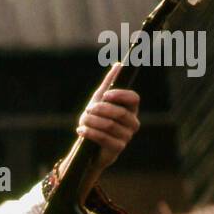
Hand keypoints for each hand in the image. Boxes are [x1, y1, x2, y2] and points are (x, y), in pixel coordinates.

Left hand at [60, 68, 141, 183]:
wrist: (89, 146)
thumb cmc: (96, 121)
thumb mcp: (99, 101)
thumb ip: (109, 84)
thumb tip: (118, 65)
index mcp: (131, 109)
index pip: (133, 98)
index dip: (120, 95)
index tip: (105, 95)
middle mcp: (132, 123)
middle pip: (119, 112)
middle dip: (100, 109)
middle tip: (88, 110)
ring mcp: (127, 137)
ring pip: (109, 125)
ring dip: (92, 121)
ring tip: (82, 120)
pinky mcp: (118, 148)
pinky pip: (104, 138)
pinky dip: (90, 132)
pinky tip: (80, 130)